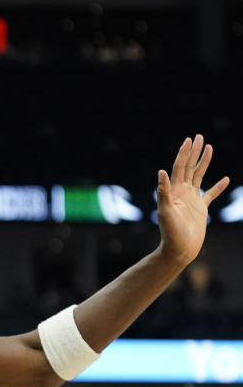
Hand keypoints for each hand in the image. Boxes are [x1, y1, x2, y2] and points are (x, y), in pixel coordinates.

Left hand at [156, 134, 229, 265]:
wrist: (179, 249)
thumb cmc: (170, 232)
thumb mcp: (165, 211)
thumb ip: (163, 191)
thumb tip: (161, 171)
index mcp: (174, 191)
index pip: (179, 167)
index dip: (184, 153)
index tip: (189, 140)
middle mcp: (182, 192)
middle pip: (189, 167)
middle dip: (194, 152)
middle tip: (199, 136)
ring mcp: (192, 199)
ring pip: (199, 176)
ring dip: (204, 162)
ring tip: (209, 148)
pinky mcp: (201, 209)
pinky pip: (211, 194)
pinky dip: (218, 186)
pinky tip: (225, 179)